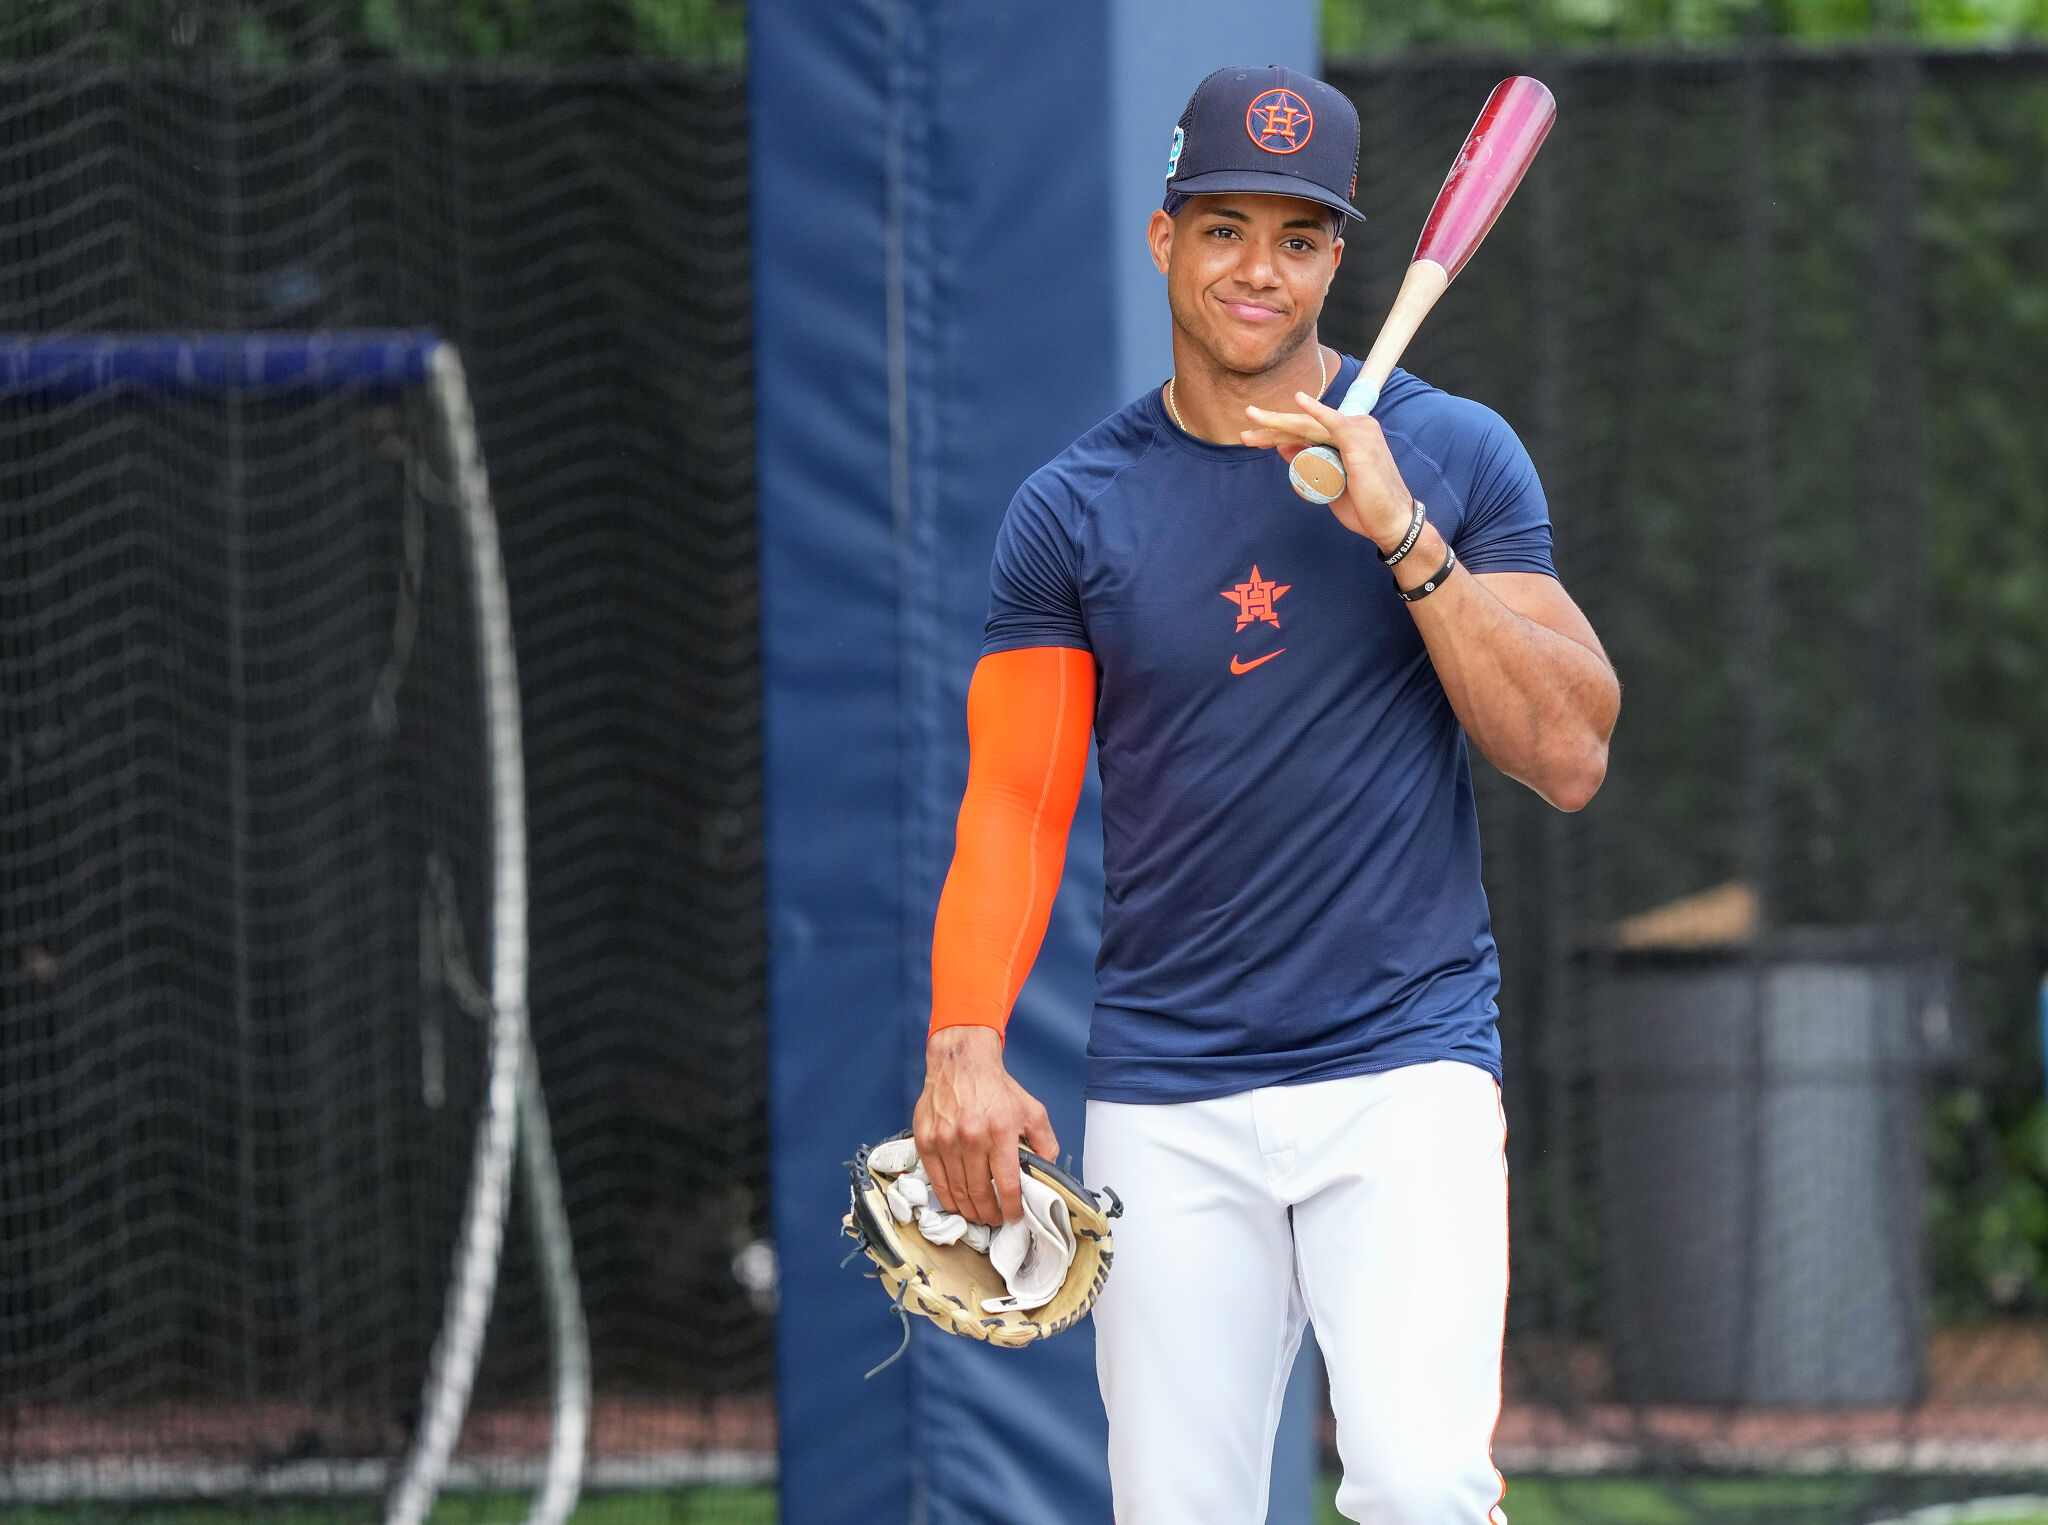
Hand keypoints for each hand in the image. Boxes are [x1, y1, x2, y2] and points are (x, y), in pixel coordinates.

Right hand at [914, 1025, 1057, 1225]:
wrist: (961, 1062)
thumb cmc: (996, 1087)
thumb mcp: (1032, 1110)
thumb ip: (1045, 1142)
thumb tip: (1048, 1171)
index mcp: (1000, 1132)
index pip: (1007, 1184)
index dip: (1012, 1208)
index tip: (1014, 1216)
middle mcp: (971, 1138)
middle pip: (980, 1193)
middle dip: (990, 1214)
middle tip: (996, 1219)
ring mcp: (945, 1141)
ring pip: (958, 1191)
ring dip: (970, 1211)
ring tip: (979, 1215)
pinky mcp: (926, 1141)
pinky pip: (936, 1180)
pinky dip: (948, 1198)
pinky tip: (957, 1203)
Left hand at [1242, 390, 1415, 551]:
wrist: (1389, 522)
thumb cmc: (1363, 505)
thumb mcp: (1328, 482)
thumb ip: (1309, 463)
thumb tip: (1284, 447)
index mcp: (1346, 436)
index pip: (1306, 431)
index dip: (1277, 433)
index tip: (1253, 439)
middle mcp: (1353, 428)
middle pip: (1304, 426)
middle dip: (1272, 427)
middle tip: (1245, 429)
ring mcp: (1357, 431)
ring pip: (1309, 426)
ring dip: (1279, 423)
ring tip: (1253, 419)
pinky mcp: (1359, 441)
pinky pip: (1334, 423)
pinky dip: (1317, 411)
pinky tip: (1299, 400)